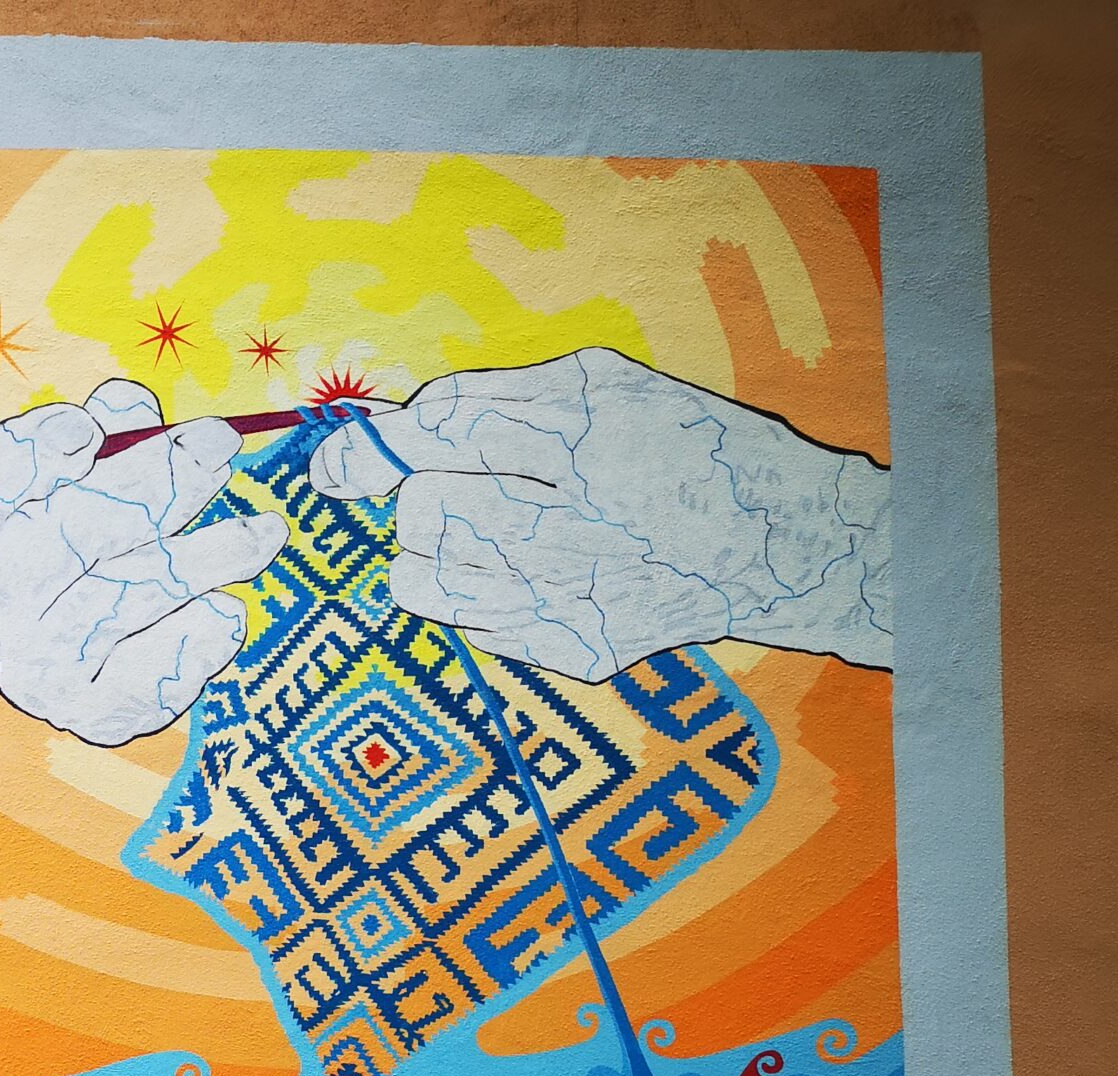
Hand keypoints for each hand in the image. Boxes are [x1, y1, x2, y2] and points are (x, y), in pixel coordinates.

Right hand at [0, 380, 287, 745]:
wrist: (97, 647)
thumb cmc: (88, 530)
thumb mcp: (85, 468)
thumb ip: (103, 431)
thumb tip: (132, 409)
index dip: (13, 465)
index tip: (81, 433)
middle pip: (58, 539)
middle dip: (148, 485)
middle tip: (215, 448)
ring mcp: (33, 665)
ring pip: (116, 603)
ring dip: (197, 560)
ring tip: (263, 533)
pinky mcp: (85, 711)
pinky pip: (142, 682)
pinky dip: (190, 646)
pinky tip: (225, 613)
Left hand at [308, 347, 891, 679]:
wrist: (780, 543)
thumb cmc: (680, 447)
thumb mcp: (600, 386)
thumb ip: (484, 400)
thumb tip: (379, 437)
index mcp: (582, 428)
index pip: (438, 436)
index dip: (373, 451)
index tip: (337, 468)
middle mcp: (575, 514)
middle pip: (422, 513)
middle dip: (424, 502)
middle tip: (467, 495)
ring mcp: (574, 595)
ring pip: (425, 584)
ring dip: (436, 559)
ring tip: (493, 540)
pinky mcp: (577, 649)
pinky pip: (473, 627)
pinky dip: (484, 601)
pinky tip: (537, 579)